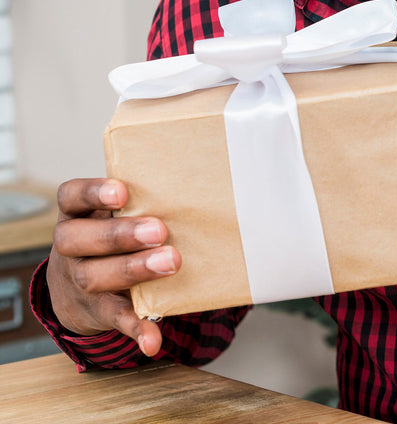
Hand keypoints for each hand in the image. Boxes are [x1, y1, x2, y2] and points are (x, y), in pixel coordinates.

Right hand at [47, 178, 180, 356]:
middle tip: (159, 231)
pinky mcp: (98, 311)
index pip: (71, 197)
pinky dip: (136, 328)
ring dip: (133, 270)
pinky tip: (152, 338)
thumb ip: (140, 202)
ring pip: (93, 276)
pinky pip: (114, 319)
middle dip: (120, 235)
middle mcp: (71, 247)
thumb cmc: (112, 237)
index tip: (122, 192)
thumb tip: (193, 189)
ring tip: (170, 263)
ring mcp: (80, 281)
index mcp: (77, 215)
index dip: (92, 193)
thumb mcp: (112, 216)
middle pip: (78, 239)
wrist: (78, 289)